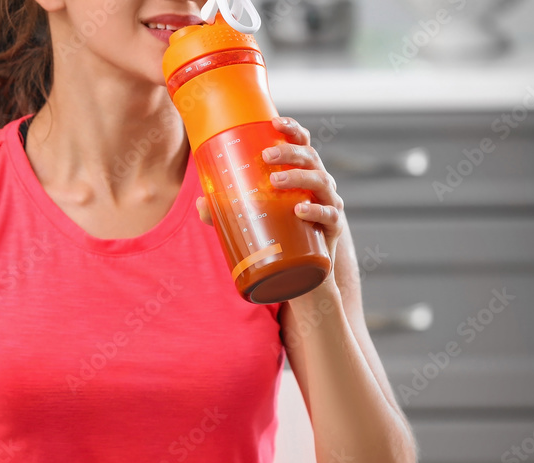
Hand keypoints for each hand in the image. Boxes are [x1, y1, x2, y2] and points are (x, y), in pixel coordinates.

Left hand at [195, 116, 345, 267]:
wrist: (303, 270)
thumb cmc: (280, 233)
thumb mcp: (253, 219)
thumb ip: (225, 212)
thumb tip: (200, 204)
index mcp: (301, 172)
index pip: (302, 142)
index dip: (292, 129)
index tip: (275, 122)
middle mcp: (318, 182)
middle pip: (310, 157)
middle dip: (289, 152)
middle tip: (266, 156)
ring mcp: (329, 202)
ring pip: (321, 181)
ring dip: (299, 177)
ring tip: (275, 182)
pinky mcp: (333, 227)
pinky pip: (329, 214)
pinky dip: (315, 210)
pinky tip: (299, 210)